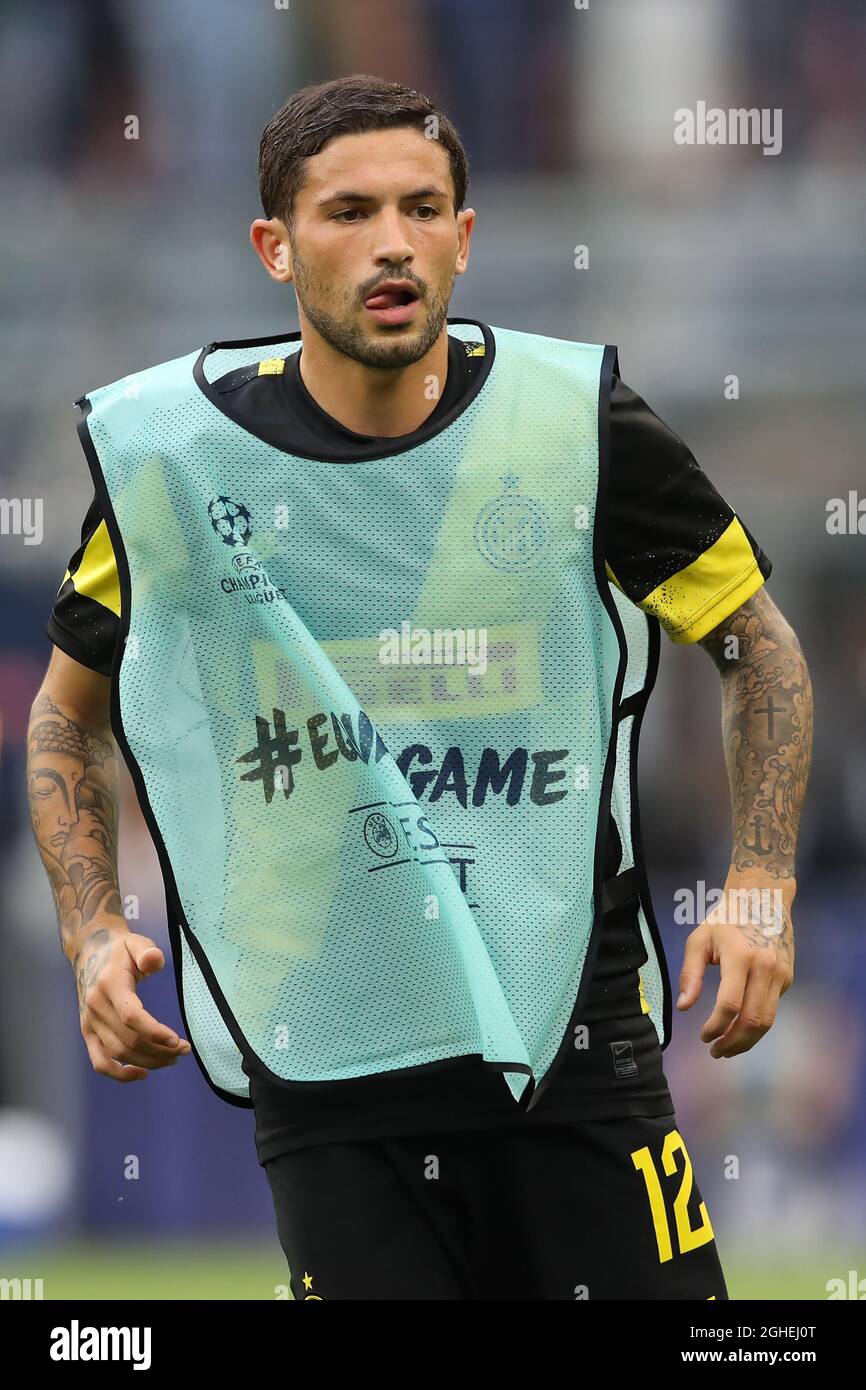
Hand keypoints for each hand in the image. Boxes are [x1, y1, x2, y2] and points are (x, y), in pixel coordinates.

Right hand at [72, 922, 191, 1081]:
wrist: (89, 954)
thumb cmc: (120, 950)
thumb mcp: (135, 942)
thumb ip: (147, 951)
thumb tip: (154, 960)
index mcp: (110, 985)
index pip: (131, 1016)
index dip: (154, 1032)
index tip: (177, 1041)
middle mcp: (96, 1007)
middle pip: (128, 1040)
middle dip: (159, 1050)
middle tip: (184, 1050)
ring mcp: (90, 1023)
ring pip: (118, 1054)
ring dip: (148, 1061)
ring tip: (172, 1058)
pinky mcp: (88, 1033)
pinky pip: (100, 1062)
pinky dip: (119, 1074)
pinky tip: (142, 1073)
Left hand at [676, 872, 794, 1057]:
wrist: (763, 898)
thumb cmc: (725, 918)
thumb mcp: (699, 939)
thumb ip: (690, 974)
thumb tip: (684, 1007)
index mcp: (741, 956)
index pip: (730, 1004)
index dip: (716, 1026)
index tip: (703, 1036)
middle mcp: (765, 968)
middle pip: (753, 1019)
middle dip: (733, 1042)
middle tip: (716, 1051)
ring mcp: (781, 974)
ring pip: (768, 1021)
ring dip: (747, 1041)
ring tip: (728, 1049)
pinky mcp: (788, 979)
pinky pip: (772, 1009)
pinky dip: (756, 1025)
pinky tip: (740, 1028)